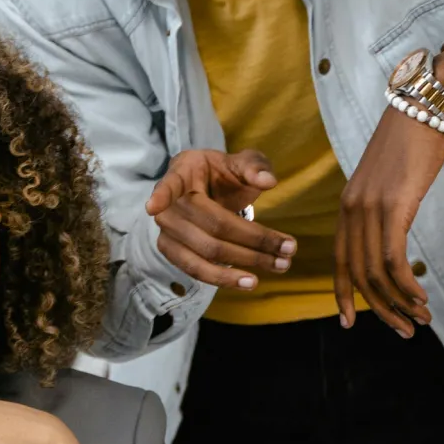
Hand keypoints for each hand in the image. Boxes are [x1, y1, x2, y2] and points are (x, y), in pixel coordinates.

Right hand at [145, 148, 295, 290]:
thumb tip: (268, 181)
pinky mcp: (172, 252)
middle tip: (289, 248)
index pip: (169, 184)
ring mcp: (167, 231)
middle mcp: (170, 205)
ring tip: (278, 267)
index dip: (162, 195)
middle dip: (254, 240)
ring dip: (243, 264)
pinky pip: (196, 270)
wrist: (204, 190)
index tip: (153, 206)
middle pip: (212, 226)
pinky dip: (223, 278)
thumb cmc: (221, 174)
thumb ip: (254, 166)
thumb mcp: (239, 162)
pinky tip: (249, 281)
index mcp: (183, 172)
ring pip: (206, 253)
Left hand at [334, 39, 443, 333]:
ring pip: (377, 272)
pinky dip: (406, 285)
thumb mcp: (388, 180)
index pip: (340, 260)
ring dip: (399, 303)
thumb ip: (382, 209)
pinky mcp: (394, 206)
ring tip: (419, 320)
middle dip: (379, 309)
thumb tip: (390, 236)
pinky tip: (422, 298)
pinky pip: (394, 258)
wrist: (423, 106)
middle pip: (358, 274)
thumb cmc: (411, 142)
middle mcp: (352, 210)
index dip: (344, 294)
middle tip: (402, 331)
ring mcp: (371, 208)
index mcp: (347, 205)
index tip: (350, 321)